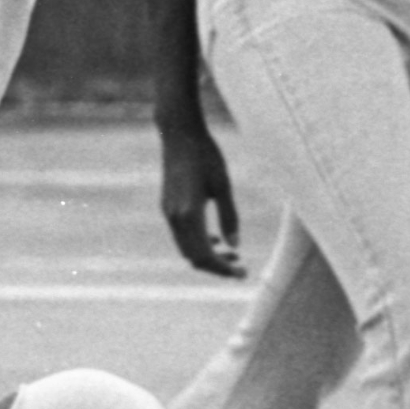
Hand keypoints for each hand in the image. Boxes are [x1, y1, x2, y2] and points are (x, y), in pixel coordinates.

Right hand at [158, 123, 243, 278]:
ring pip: (185, 249)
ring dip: (207, 256)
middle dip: (216, 267)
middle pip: (193, 257)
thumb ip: (229, 217)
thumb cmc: (206, 155)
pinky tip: (215, 238)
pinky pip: (181, 236)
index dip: (223, 269)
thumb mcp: (223, 186)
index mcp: (190, 213)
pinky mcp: (167, 207)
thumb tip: (235, 246)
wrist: (179, 135)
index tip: (242, 273)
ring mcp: (168, 212)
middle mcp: (175, 217)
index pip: (204, 255)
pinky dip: (197, 244)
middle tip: (240, 268)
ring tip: (232, 254)